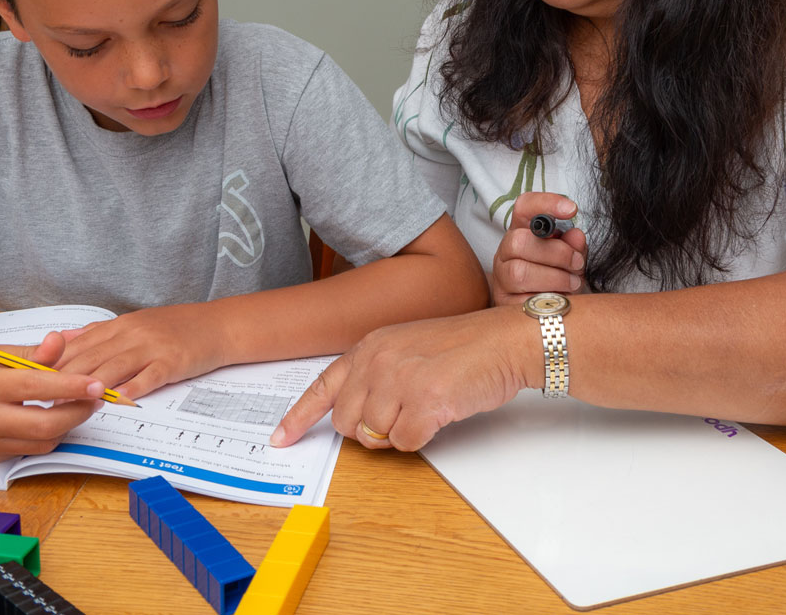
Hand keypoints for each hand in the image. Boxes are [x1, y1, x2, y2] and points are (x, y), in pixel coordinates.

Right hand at [0, 332, 105, 462]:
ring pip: (41, 442)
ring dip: (66, 426)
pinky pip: (27, 450)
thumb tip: (61, 342)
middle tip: (96, 398)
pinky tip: (52, 418)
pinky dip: (45, 436)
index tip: (98, 383)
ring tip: (77, 405)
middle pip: (45, 425)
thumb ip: (29, 353)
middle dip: (79, 413)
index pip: (37, 387)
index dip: (72, 387)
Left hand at [50, 303, 227, 401]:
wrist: (215, 325)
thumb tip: (62, 338)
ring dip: (93, 385)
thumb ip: (97, 332)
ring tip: (73, 403)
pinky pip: (149, 377)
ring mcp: (152, 348)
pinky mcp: (172, 362)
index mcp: (119, 326)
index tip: (35, 380)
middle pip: (92, 357)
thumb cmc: (173, 328)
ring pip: (116, 367)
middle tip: (44, 399)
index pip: (79, 344)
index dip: (55, 363)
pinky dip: (133, 389)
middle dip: (65, 378)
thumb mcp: (132, 323)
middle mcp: (132, 334)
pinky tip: (119, 401)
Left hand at [269, 307, 536, 451]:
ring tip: (426, 407)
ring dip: (399, 433)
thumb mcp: (406, 348)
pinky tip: (439, 414)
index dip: (299, 417)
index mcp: (370, 347)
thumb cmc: (463, 347)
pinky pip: (404, 444)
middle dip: (368, 430)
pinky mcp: (424, 402)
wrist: (503, 341)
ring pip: (374, 436)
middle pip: (346, 422)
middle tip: (400, 414)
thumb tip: (357, 417)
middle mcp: (378, 361)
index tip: (281, 437)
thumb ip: (376, 374)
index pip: (322, 386)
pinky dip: (421, 438)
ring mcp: (399, 381)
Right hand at [490, 192, 587, 305]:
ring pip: (520, 272)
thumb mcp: (570, 257)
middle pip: (519, 240)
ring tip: (572, 283)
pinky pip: (523, 300)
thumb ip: (574, 245)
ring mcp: (502, 277)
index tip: (571, 210)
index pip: (525, 207)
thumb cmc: (558, 276)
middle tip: (577, 263)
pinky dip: (548, 299)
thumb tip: (576, 235)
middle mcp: (507, 250)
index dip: (546, 204)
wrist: (545, 308)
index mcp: (523, 230)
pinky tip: (560, 298)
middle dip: (556, 253)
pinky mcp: (503, 302)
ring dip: (555, 278)